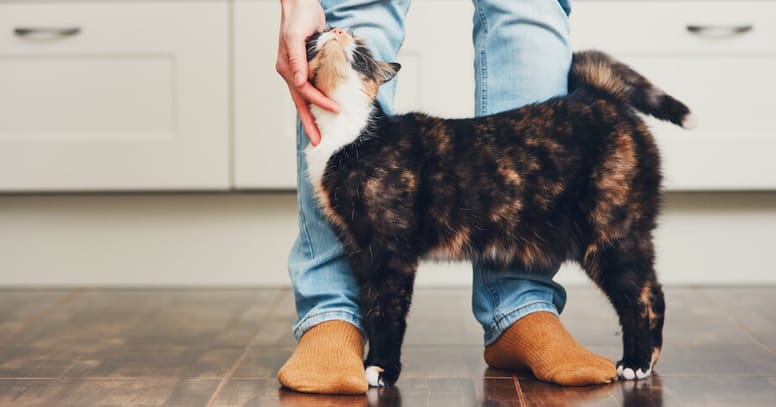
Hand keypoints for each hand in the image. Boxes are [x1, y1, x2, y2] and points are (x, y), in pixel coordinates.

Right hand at [276, 0, 338, 145]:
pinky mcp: (306, 67)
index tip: (335, 109)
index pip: (304, 91)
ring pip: (305, 99)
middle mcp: (291, 72)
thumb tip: (298, 81)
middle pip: (301, 103)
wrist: (301, 4)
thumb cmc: (299, 16)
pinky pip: (310, 90)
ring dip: (311, 117)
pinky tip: (321, 112)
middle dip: (309, 124)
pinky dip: (315, 102)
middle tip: (317, 142)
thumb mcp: (296, 35)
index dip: (320, 102)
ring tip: (317, 134)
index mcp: (287, 67)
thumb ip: (297, 58)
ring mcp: (297, 71)